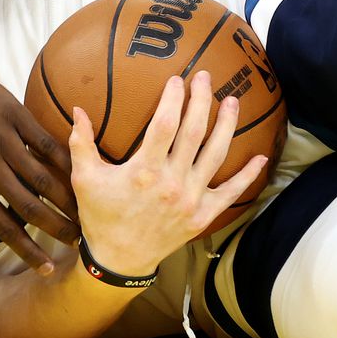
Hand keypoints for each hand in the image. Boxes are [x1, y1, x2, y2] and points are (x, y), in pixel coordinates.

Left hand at [0, 63, 79, 273]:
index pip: (4, 227)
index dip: (28, 251)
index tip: (47, 268)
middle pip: (31, 206)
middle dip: (58, 228)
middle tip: (79, 241)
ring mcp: (3, 139)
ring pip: (44, 176)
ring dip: (69, 199)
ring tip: (86, 212)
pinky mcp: (13, 115)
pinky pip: (45, 142)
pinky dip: (65, 160)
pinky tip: (80, 172)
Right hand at [69, 73, 268, 275]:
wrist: (118, 259)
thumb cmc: (99, 216)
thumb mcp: (83, 178)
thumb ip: (81, 142)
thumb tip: (78, 110)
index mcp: (143, 171)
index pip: (164, 125)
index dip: (173, 99)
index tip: (177, 80)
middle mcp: (171, 183)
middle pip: (194, 133)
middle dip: (201, 101)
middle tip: (206, 78)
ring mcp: (191, 199)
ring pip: (215, 155)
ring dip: (226, 126)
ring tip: (232, 102)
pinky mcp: (203, 215)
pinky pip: (231, 192)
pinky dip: (247, 175)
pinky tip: (259, 156)